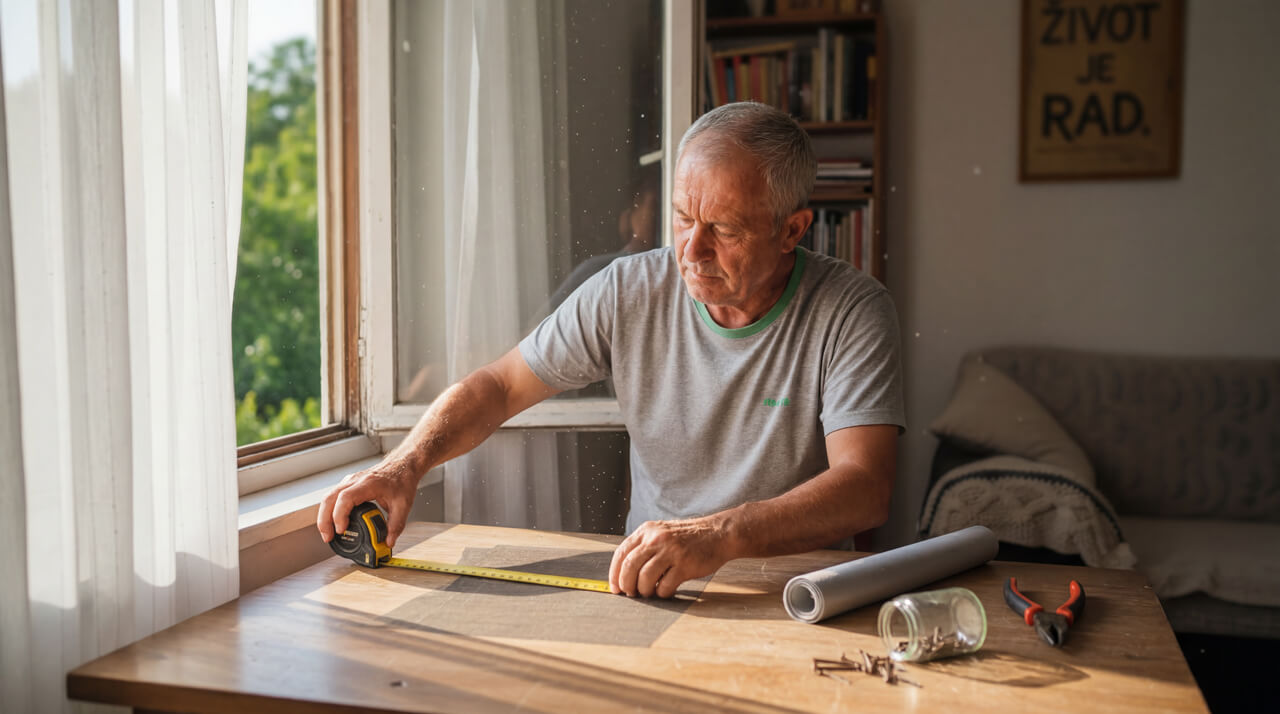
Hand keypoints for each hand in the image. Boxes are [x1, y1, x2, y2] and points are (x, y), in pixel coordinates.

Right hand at [317, 458, 420, 547]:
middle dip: (324, 520)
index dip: (339, 515)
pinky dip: (329, 511)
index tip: (341, 529)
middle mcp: (355, 480)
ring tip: (328, 534)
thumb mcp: (404, 505)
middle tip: (328, 537)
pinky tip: (333, 522)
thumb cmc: (402, 479)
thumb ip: (396, 525)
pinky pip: (333, 497)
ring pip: (328, 497)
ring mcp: (350, 481)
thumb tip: (388, 542)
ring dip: (324, 516)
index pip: (345, 498)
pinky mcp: (349, 484)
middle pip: (329, 498)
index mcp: (368, 484)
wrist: (403, 464)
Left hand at [608, 517, 735, 597]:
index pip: (621, 553)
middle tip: (631, 593)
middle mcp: (656, 539)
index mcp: (647, 531)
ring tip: (649, 592)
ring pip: (645, 578)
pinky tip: (666, 590)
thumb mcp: (662, 533)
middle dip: (627, 585)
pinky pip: (664, 586)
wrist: (718, 534)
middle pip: (629, 567)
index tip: (615, 587)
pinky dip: (662, 593)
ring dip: (644, 591)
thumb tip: (625, 574)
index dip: (614, 573)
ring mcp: (671, 551)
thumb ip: (644, 548)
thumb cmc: (689, 538)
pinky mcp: (684, 565)